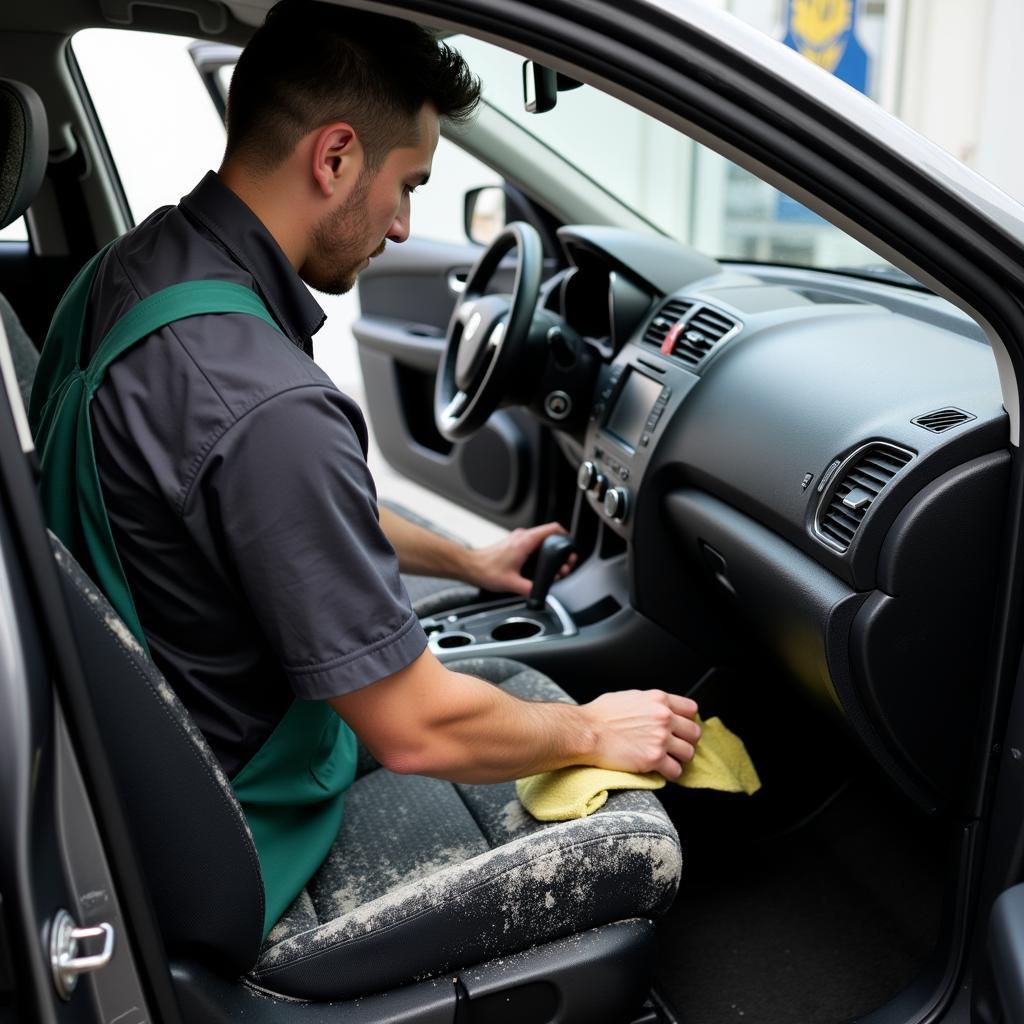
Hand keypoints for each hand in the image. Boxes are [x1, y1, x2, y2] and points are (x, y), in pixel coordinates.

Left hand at [466, 522, 576, 595]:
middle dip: (561, 550)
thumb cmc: (486, 571)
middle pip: (550, 535)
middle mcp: (523, 536)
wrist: (470, 566)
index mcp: (526, 541)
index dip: (566, 537)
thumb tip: (540, 594)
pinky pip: (533, 543)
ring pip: (542, 539)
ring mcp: (518, 538)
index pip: (553, 529)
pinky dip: (541, 552)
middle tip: (563, 565)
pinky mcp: (514, 544)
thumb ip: (529, 589)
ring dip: (551, 551)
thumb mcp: (511, 584)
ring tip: (554, 567)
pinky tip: (540, 565)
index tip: (570, 549)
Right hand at [581, 690, 700, 780]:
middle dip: (686, 741)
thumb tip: (654, 709)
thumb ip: (648, 703)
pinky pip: (676, 771)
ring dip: (680, 759)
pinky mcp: (654, 759)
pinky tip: (661, 771)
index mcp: (658, 699)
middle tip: (677, 747)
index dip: (687, 720)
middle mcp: (663, 717)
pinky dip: (670, 774)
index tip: (682, 728)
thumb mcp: (629, 697)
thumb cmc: (600, 715)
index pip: (691, 709)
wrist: (586, 731)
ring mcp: (660, 738)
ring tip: (669, 760)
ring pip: (688, 753)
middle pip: (694, 733)